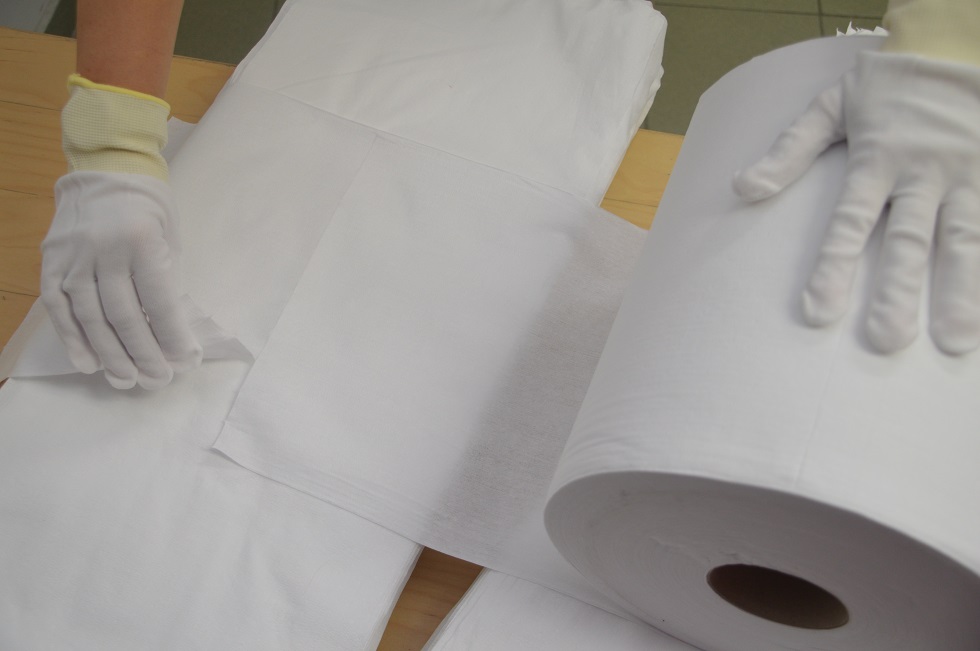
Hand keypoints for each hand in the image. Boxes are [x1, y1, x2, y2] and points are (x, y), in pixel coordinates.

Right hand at [41, 171, 201, 388]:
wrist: (107, 168)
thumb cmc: (149, 206)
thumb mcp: (169, 237)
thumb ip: (164, 281)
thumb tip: (168, 333)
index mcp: (141, 241)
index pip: (159, 300)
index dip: (172, 336)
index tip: (185, 361)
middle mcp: (104, 250)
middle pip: (124, 316)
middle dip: (144, 354)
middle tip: (157, 380)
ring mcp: (73, 258)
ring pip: (91, 318)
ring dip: (111, 355)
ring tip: (127, 379)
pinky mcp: (52, 262)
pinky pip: (60, 308)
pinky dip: (73, 339)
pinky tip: (89, 363)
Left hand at [734, 50, 979, 354]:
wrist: (957, 39)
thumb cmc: (887, 82)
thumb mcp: (830, 107)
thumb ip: (789, 151)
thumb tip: (740, 189)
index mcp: (877, 160)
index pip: (850, 223)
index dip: (832, 267)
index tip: (818, 312)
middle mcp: (923, 173)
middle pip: (908, 241)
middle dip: (898, 293)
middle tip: (885, 341)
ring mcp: (968, 174)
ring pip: (963, 239)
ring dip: (961, 291)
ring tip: (956, 342)